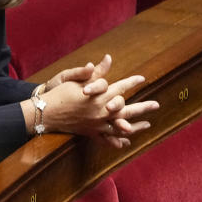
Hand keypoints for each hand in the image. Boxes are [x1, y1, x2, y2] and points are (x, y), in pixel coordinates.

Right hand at [37, 55, 157, 148]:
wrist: (45, 112)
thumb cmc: (59, 93)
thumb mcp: (75, 78)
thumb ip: (95, 72)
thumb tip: (108, 58)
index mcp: (100, 96)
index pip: (121, 87)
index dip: (132, 82)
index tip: (142, 78)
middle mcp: (102, 112)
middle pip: (127, 110)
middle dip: (143, 107)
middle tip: (156, 105)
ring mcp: (97, 124)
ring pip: (121, 127)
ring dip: (135, 126)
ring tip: (147, 125)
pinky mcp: (90, 133)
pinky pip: (107, 139)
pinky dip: (117, 141)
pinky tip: (126, 143)